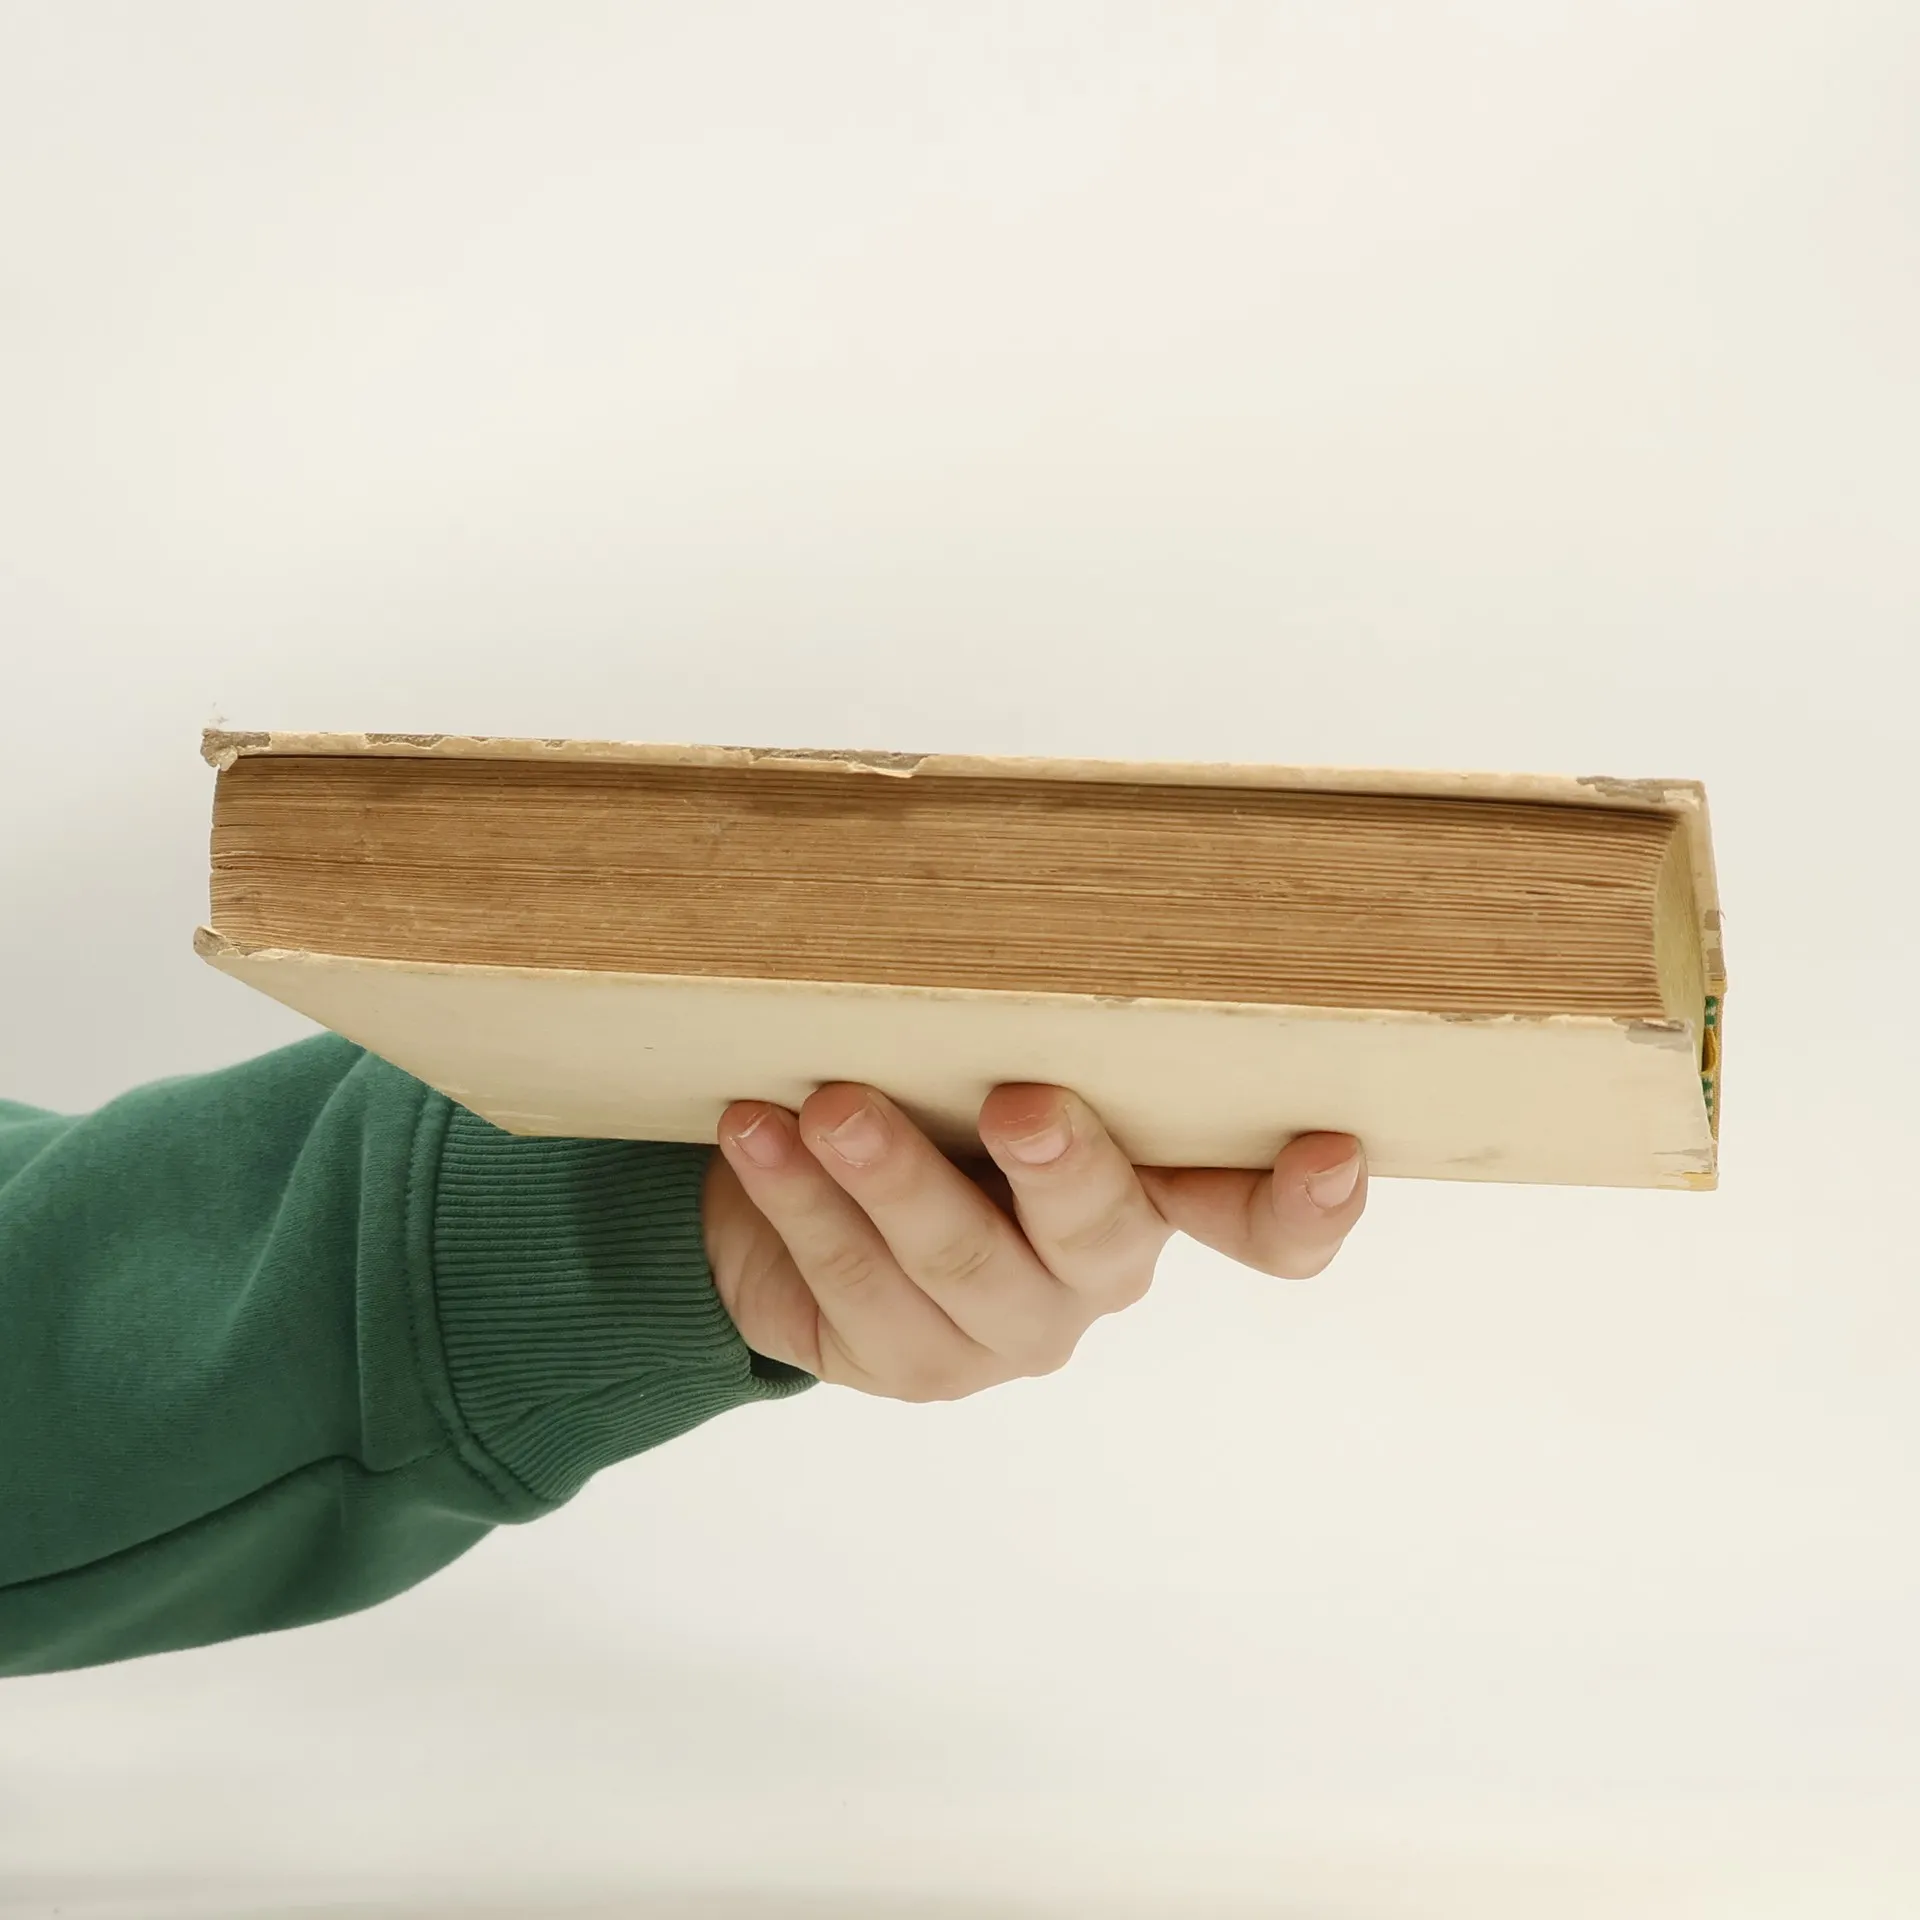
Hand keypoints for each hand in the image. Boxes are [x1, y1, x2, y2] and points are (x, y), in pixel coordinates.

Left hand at [702, 1083, 1366, 1401]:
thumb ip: (1028, 1017)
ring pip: (961, 1262)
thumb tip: (1032, 887)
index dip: (1304, 1204)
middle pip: (1102, 1235)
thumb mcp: (988, 1049)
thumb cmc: (928, 1093)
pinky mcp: (911, 1363)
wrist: (804, 1193)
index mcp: (1156, 1189)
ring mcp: (1008, 1330)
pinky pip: (853, 1283)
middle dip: (1061, 1169)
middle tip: (1019, 1103)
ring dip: (890, 1177)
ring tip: (831, 1105)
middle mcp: (1098, 1270)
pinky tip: (760, 1133)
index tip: (1325, 1148)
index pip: (1264, 1223)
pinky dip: (801, 1200)